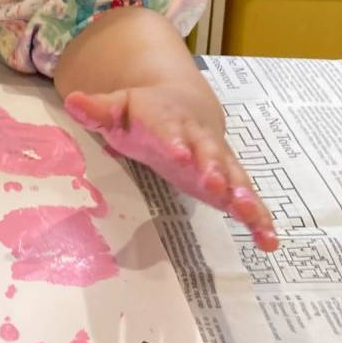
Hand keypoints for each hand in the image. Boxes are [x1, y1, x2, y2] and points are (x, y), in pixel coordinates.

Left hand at [64, 86, 278, 251]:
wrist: (185, 104)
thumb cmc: (144, 112)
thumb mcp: (118, 107)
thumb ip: (97, 109)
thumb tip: (73, 101)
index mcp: (167, 119)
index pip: (169, 129)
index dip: (174, 140)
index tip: (178, 153)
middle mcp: (199, 139)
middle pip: (207, 152)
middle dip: (213, 167)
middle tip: (217, 184)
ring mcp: (218, 160)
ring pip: (233, 176)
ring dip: (242, 194)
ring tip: (250, 213)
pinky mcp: (229, 182)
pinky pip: (247, 200)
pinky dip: (260, 219)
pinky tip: (268, 241)